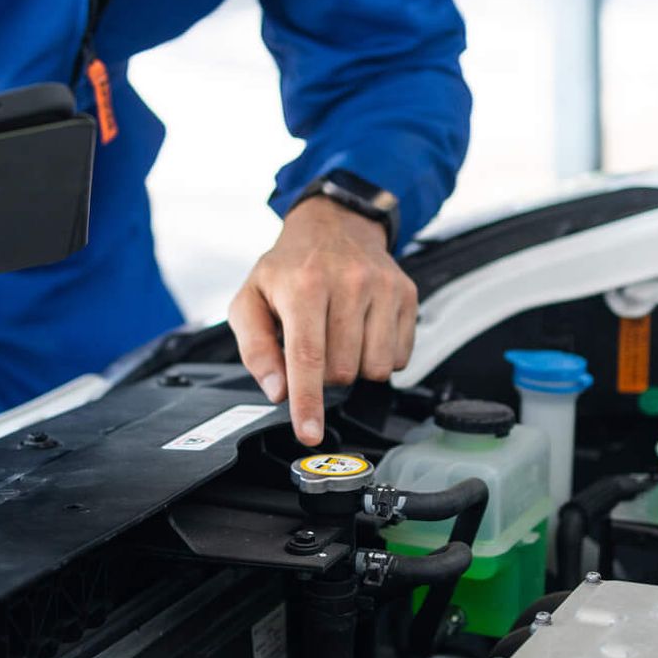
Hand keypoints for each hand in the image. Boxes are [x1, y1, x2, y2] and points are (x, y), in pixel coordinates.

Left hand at [228, 196, 416, 444]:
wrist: (334, 224)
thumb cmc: (288, 268)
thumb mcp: (251, 299)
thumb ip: (255, 348)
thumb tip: (277, 390)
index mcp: (303, 285)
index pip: (307, 356)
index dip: (308, 401)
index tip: (309, 433)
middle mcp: (348, 282)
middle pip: (342, 370)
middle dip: (325, 374)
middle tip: (314, 344)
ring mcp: (383, 286)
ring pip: (374, 368)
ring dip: (354, 367)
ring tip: (339, 336)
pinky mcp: (406, 293)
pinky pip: (399, 357)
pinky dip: (379, 356)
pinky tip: (363, 331)